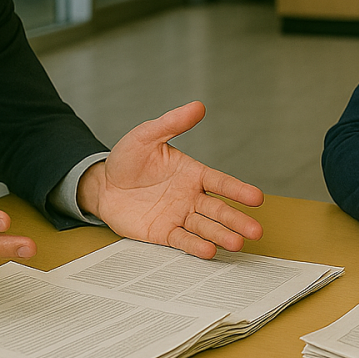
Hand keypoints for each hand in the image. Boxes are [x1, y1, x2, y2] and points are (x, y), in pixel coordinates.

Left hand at [77, 101, 264, 258]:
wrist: (102, 184)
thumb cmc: (127, 158)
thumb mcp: (147, 135)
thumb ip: (172, 123)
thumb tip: (197, 106)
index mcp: (192, 173)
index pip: (220, 182)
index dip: (238, 190)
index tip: (256, 198)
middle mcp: (190, 196)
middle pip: (218, 210)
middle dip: (237, 220)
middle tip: (256, 230)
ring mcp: (178, 216)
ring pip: (205, 227)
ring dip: (222, 235)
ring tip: (237, 243)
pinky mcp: (163, 233)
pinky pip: (182, 240)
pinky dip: (195, 246)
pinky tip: (209, 251)